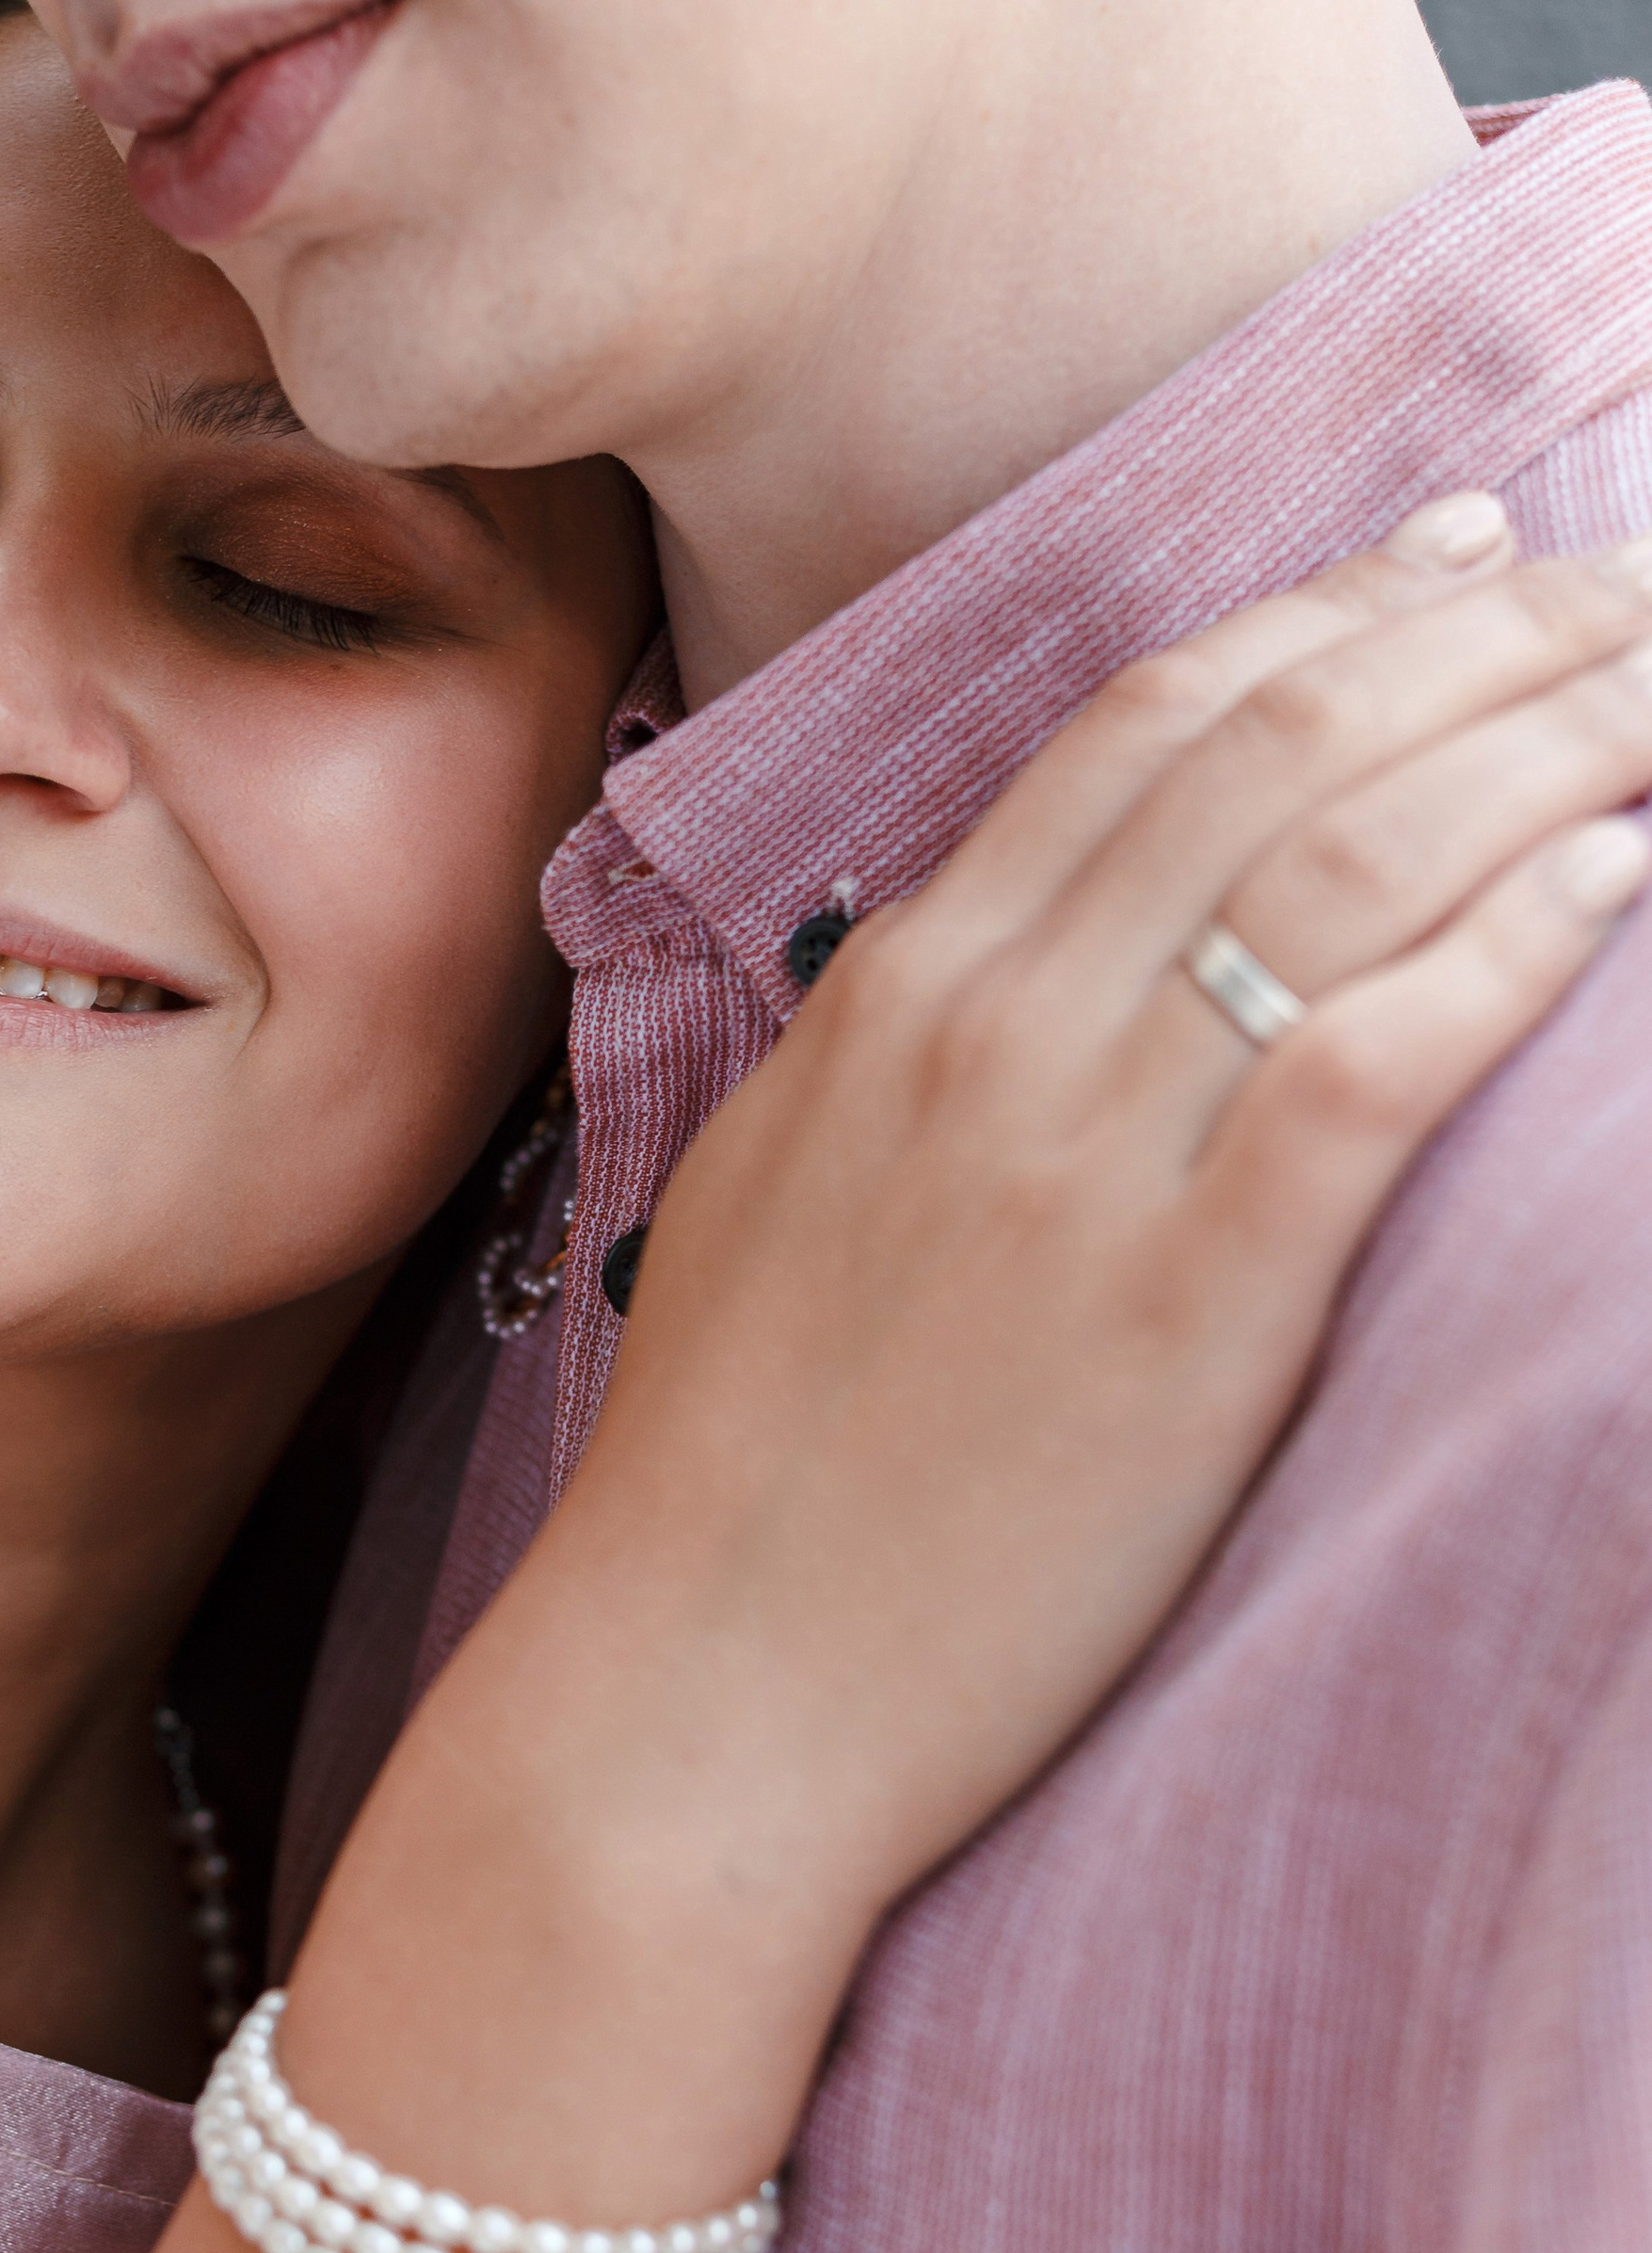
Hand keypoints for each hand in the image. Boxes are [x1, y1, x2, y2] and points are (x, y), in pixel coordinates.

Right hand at [561, 505, 1651, 1979]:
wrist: (694, 1700)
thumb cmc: (733, 1479)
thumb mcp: (779, 1195)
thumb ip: (898, 1051)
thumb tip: (1005, 955)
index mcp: (897, 995)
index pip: (1146, 724)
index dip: (1327, 612)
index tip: (1461, 552)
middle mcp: (990, 1036)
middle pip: (1273, 750)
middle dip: (1483, 635)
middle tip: (1631, 580)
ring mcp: (1080, 1167)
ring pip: (1342, 866)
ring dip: (1539, 749)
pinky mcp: (1181, 1316)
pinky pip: (1370, 1069)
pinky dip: (1508, 946)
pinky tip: (1617, 873)